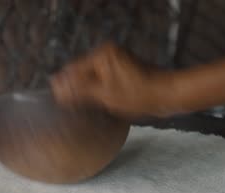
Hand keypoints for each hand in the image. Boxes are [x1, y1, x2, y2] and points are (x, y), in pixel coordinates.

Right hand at [50, 43, 174, 117]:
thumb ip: (79, 90)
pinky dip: (100, 89)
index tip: (59, 102)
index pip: (74, 70)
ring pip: (93, 76)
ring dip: (88, 90)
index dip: (65, 86)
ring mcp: (117, 60)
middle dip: (77, 88)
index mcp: (102, 55)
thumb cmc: (138, 95)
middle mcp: (108, 53)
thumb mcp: (105, 95)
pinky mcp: (123, 69)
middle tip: (70, 107)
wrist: (168, 95)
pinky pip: (104, 78)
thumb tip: (56, 86)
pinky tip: (98, 102)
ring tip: (83, 107)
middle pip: (83, 72)